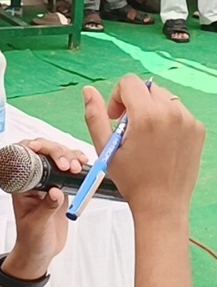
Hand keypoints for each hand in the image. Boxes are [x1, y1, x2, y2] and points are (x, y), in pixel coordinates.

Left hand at [8, 138, 88, 273]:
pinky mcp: (61, 186)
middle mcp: (34, 179)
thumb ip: (46, 208)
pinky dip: (77, 163)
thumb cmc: (31, 239)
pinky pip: (69, 169)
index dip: (34, 147)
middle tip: (67, 165)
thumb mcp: (37, 225)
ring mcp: (48, 181)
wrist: (40, 251)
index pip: (24, 156)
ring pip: (58, 157)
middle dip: (56, 152)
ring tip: (76, 166)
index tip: (44, 149)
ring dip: (68, 156)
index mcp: (21, 185)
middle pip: (44, 153)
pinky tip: (83, 164)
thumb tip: (56, 192)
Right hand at [83, 75, 204, 221]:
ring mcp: (188, 121)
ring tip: (146, 136)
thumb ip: (95, 115)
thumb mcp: (105, 148)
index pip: (129, 82)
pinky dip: (168, 119)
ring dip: (151, 109)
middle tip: (129, 128)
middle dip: (135, 102)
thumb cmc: (133, 180)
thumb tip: (89, 91)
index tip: (116, 117)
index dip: (117, 97)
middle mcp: (171, 113)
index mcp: (146, 116)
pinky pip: (179, 111)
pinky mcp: (197, 129)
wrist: (162, 204)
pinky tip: (160, 141)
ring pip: (164, 97)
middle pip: (147, 88)